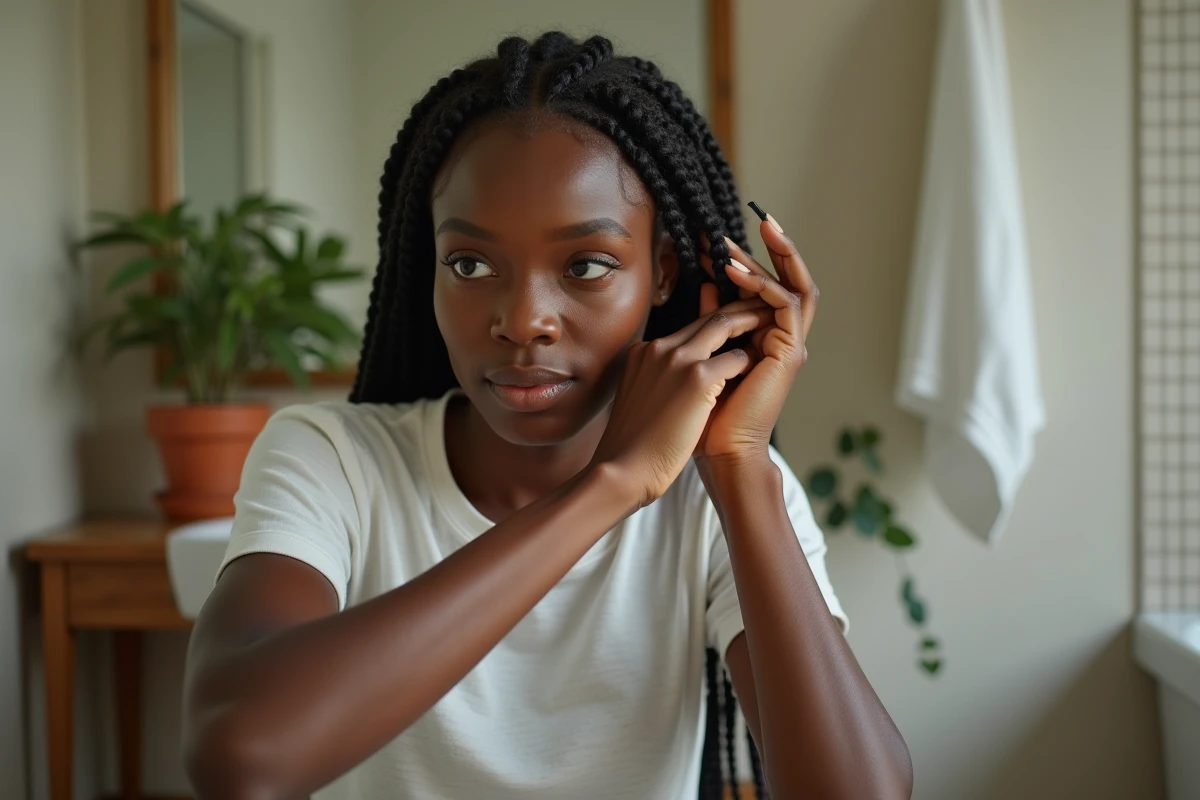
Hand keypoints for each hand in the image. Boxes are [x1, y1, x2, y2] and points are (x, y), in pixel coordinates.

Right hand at [590, 302, 774, 507]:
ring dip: (749, 324)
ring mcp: (677, 359)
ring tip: (770, 324)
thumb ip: (655, 382)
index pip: (686, 329)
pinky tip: (757, 370)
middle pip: (705, 318)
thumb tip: (673, 386)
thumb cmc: (632, 447)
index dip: (712, 325)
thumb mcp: (639, 401)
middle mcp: (658, 348)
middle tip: (761, 311)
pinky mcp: (697, 378)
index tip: (732, 326)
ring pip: (722, 325)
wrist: (623, 469)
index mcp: (642, 353)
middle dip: (737, 313)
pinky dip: (748, 363)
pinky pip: (735, 358)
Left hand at [695, 213, 817, 460]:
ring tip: (745, 237)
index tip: (715, 240)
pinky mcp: (789, 352)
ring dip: (773, 258)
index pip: (763, 288)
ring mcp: (789, 345)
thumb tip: (706, 285)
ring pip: (794, 286)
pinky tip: (734, 272)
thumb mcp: (705, 353)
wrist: (719, 450)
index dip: (744, 261)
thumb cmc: (707, 414)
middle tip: (758, 218)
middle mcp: (782, 338)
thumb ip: (711, 320)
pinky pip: (784, 305)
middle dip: (776, 248)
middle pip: (790, 280)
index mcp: (765, 338)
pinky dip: (762, 284)